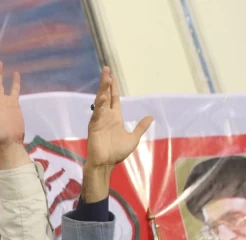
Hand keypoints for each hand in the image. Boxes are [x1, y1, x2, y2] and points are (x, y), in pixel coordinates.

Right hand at [82, 67, 152, 202]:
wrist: (105, 164)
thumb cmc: (117, 153)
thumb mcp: (133, 138)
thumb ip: (140, 127)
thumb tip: (150, 117)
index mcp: (115, 117)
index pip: (114, 98)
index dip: (113, 86)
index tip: (111, 75)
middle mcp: (106, 115)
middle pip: (106, 95)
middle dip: (106, 82)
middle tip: (106, 69)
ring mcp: (99, 120)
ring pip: (101, 101)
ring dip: (103, 89)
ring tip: (106, 78)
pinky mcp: (94, 126)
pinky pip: (97, 113)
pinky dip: (100, 104)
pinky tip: (102, 96)